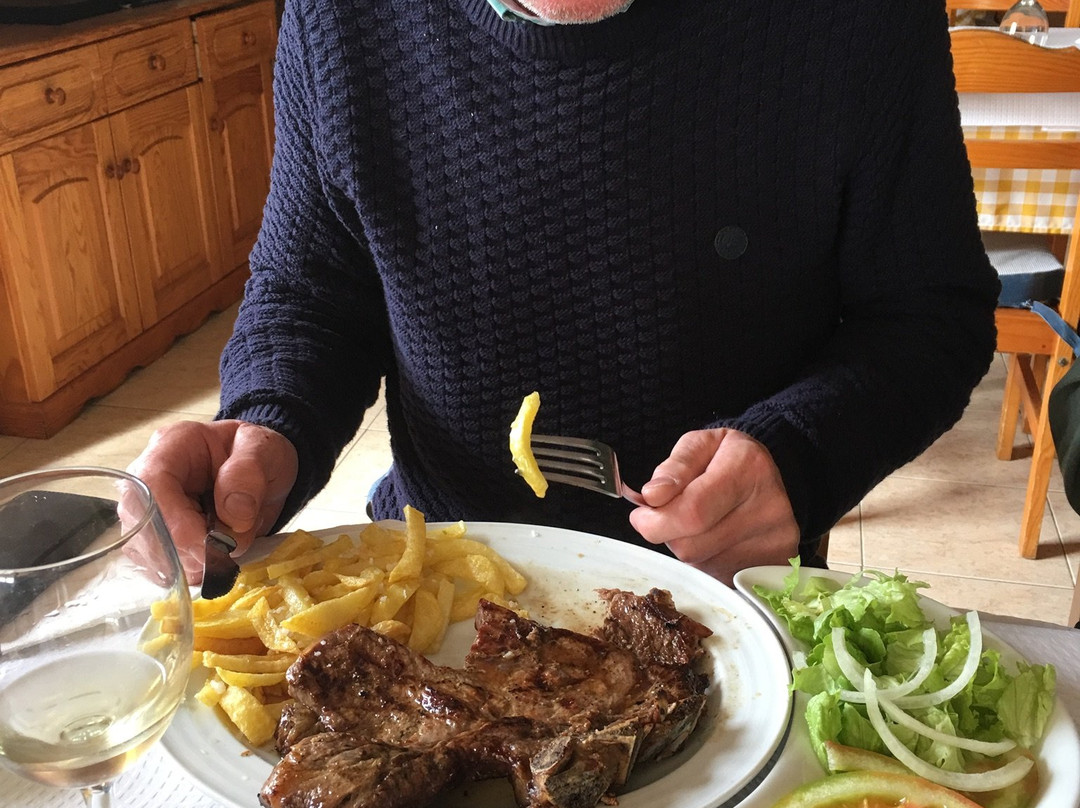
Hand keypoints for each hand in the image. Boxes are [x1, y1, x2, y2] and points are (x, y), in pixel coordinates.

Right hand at [126, 420, 298, 582]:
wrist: (262, 472)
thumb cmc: (258, 456)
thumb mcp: (265, 451)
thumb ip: (249, 476)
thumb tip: (234, 516)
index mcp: (171, 446)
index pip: (152, 484)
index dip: (175, 523)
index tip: (208, 548)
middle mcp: (147, 480)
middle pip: (143, 524)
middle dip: (183, 551)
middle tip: (222, 559)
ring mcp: (147, 512)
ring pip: (147, 551)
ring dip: (188, 564)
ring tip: (225, 554)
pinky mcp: (154, 540)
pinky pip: (158, 567)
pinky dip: (188, 573)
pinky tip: (213, 563)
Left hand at [628, 428, 798, 584]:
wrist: (769, 477)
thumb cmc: (727, 459)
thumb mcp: (699, 445)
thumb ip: (674, 468)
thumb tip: (653, 496)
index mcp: (748, 468)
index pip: (692, 512)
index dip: (656, 521)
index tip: (641, 516)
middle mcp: (769, 508)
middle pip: (691, 546)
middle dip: (668, 534)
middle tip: (669, 516)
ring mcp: (776, 542)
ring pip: (701, 565)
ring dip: (686, 548)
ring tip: (698, 525)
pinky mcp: (776, 566)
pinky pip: (719, 579)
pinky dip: (706, 563)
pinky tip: (714, 540)